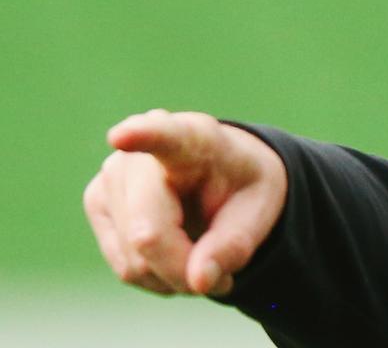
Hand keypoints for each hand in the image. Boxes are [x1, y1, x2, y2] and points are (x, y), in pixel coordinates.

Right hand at [83, 109, 286, 295]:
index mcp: (192, 139)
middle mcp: (140, 155)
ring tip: (202, 253)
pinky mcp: (97, 205)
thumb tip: (196, 281)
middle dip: (186, 268)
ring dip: (175, 276)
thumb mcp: (260, 210)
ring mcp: (110, 179)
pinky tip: (176, 253)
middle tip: (224, 276)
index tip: (122, 136)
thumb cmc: (241, 185)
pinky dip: (158, 276)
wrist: (221, 175)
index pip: (164, 136)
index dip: (142, 136)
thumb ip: (233, 244)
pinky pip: (127, 269)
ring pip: (136, 261)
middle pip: (148, 234)